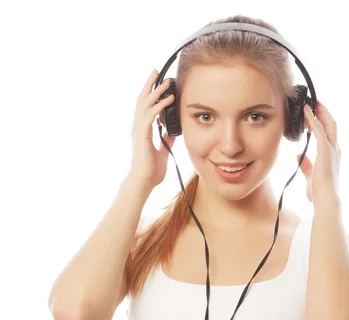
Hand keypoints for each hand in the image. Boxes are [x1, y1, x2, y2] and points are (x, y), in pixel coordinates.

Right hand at [127, 69, 176, 189]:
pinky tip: (168, 99)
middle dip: (150, 84)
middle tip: (157, 71)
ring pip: (145, 104)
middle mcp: (138, 126)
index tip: (158, 82)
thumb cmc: (151, 170)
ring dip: (156, 91)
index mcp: (142, 129)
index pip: (145, 106)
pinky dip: (159, 105)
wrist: (144, 181)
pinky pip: (150, 115)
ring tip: (167, 82)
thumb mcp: (162, 150)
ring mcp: (139, 130)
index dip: (150, 92)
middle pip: (142, 99)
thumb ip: (166, 139)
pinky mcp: (142, 135)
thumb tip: (172, 131)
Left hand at [297, 101, 340, 204]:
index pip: (329, 132)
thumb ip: (305, 165)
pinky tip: (306, 111)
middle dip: (323, 111)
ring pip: (328, 123)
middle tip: (314, 101)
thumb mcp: (310, 176)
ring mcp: (332, 149)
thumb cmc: (319, 192)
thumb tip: (298, 156)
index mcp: (331, 155)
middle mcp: (335, 149)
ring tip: (311, 101)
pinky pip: (320, 131)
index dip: (322, 120)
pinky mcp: (326, 151)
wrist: (325, 200)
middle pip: (331, 123)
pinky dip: (313, 119)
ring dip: (320, 111)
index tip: (314, 112)